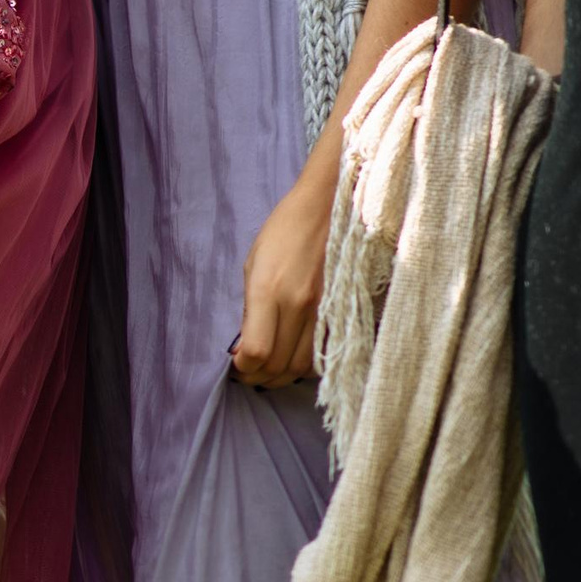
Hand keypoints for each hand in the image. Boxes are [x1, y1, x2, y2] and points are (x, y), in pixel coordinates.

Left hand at [232, 173, 331, 385]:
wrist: (330, 204)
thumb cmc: (284, 230)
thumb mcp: (253, 267)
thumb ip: (251, 310)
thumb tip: (245, 347)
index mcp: (270, 291)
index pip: (257, 352)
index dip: (243, 367)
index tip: (235, 364)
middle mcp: (300, 304)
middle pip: (279, 366)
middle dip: (258, 378)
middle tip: (248, 373)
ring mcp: (326, 308)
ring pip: (304, 366)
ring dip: (283, 376)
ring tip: (269, 369)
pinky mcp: (345, 308)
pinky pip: (327, 351)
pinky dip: (308, 364)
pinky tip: (295, 355)